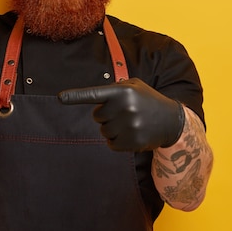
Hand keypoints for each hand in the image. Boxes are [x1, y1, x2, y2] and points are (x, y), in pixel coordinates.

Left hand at [58, 78, 184, 150]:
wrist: (171, 120)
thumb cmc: (147, 100)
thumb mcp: (134, 86)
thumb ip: (114, 89)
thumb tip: (94, 98)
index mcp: (123, 91)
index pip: (95, 94)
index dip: (76, 96)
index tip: (60, 98)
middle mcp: (125, 107)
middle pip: (97, 116)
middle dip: (107, 115)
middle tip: (124, 112)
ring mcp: (129, 126)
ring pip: (103, 131)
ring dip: (112, 128)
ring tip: (130, 123)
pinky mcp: (132, 142)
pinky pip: (111, 144)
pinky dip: (117, 141)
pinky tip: (131, 134)